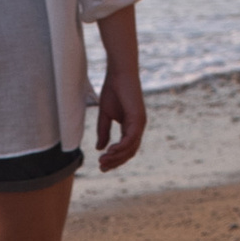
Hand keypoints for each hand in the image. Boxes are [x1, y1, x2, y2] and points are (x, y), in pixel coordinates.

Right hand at [92, 8, 145, 169]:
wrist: (119, 72)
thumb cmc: (113, 89)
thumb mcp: (105, 115)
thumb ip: (104, 132)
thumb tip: (99, 148)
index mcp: (132, 126)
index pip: (125, 148)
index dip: (114, 158)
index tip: (101, 164)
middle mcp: (138, 127)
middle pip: (129, 152)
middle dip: (115, 162)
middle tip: (102, 167)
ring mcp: (140, 123)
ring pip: (130, 148)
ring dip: (116, 157)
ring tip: (103, 161)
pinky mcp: (138, 118)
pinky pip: (130, 139)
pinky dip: (120, 147)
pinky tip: (109, 151)